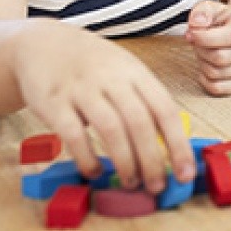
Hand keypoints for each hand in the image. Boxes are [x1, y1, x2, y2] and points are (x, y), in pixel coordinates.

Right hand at [15, 22, 194, 194]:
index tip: (185, 173)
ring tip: (132, 182)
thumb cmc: (94, 65)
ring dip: (125, 161)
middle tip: (157, 186)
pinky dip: (87, 157)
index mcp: (137, 73)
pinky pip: (73, 134)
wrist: (45, 45)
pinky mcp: (54, 102)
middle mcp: (112, 78)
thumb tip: (169, 146)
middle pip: (140, 122)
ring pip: (111, 129)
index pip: (165, 110)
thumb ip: (145, 102)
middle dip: (153, 159)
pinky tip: (94, 172)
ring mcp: (82, 89)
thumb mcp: (126, 72)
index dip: (178, 145)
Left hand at [185, 1, 230, 95]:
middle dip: (201, 51)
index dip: (206, 38)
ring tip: (204, 54)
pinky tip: (206, 67)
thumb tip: (196, 24)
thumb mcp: (213, 9)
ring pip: (217, 74)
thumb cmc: (223, 22)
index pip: (230, 37)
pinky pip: (217, 88)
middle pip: (221, 58)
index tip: (191, 34)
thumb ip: (202, 11)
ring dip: (202, 64)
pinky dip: (204, 80)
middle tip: (197, 44)